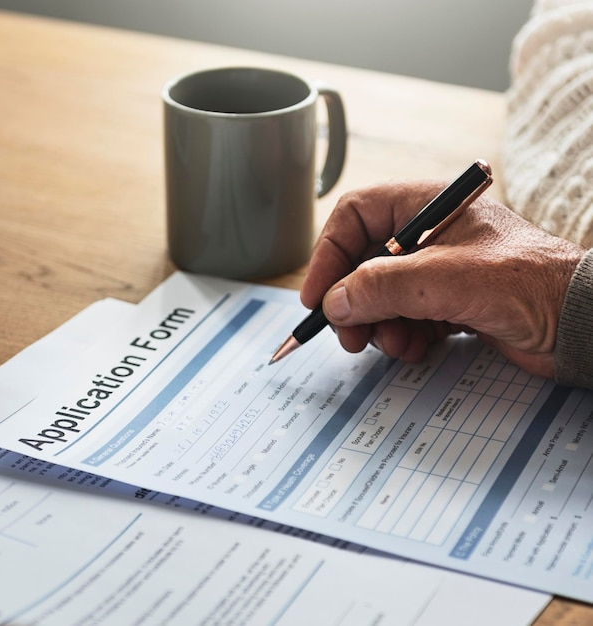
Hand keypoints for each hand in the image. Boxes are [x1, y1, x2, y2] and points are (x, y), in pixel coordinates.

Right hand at [301, 180, 584, 377]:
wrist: (580, 324)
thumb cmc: (529, 283)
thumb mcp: (444, 279)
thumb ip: (381, 286)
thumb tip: (333, 302)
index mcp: (425, 206)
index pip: (354, 217)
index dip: (328, 256)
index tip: (316, 298)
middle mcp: (426, 235)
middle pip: (362, 262)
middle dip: (353, 302)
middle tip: (349, 336)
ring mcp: (436, 270)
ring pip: (380, 296)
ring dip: (379, 325)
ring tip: (396, 344)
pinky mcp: (446, 302)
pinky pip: (403, 317)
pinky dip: (402, 336)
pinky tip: (416, 348)